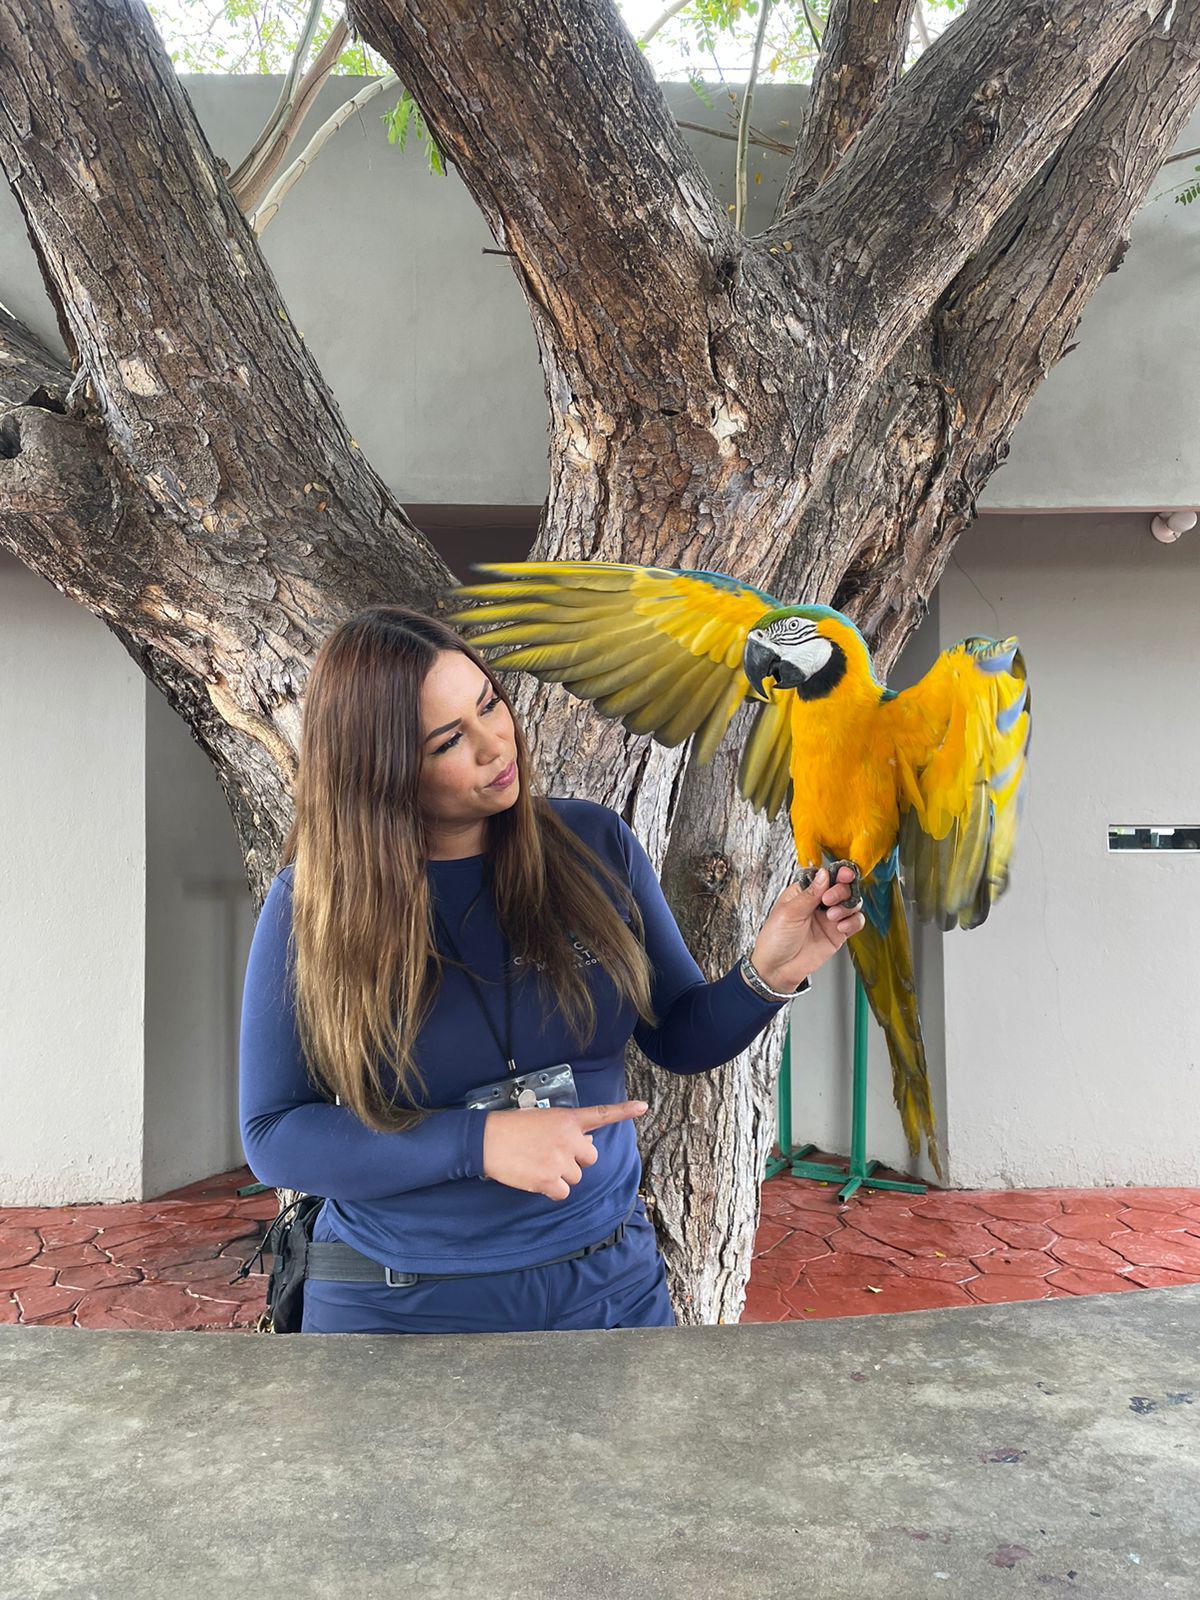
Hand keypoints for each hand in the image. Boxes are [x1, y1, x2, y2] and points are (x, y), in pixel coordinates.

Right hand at [482, 1100, 649, 1199]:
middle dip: (576, 1159)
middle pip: (589, 1158)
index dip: (624, 1111)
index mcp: (567, 1120)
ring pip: (575, 1177)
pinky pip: (562, 1192)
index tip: (643, 1107)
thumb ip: (567, 1131)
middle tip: (553, 1154)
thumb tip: (585, 1146)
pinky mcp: (548, 1180)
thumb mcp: (543, 1119)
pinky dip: (551, 1190)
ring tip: (538, 1164)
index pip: (601, 1114)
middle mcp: (569, 1139)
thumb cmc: (512, 1127)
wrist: (487, 1140)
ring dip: (561, 1175)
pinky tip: (536, 1178)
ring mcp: (560, 1161)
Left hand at [748, 866, 865, 991]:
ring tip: (832, 916)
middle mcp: (819, 903)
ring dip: (847, 906)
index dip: (837, 873)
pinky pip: (855, 922)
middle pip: (842, 887)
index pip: (825, 877)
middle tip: (829, 901)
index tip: (843, 874)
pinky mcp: (838, 933)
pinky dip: (854, 922)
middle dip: (840, 891)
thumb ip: (809, 894)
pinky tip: (841, 927)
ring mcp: (829, 918)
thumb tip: (824, 874)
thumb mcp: (788, 913)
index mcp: (803, 892)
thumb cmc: (775, 940)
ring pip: (852, 903)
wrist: (777, 969)